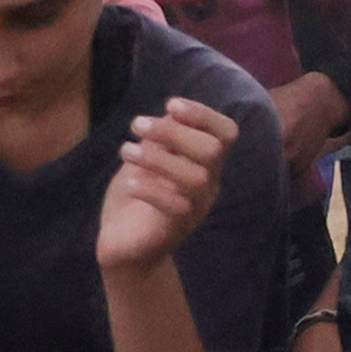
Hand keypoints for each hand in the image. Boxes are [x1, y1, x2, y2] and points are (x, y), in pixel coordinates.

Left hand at [97, 98, 239, 273]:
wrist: (124, 248)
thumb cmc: (137, 198)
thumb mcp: (146, 159)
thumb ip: (162, 138)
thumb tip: (172, 109)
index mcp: (204, 165)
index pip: (226, 134)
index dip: (204, 114)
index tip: (170, 104)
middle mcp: (207, 186)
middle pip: (212, 151)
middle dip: (173, 131)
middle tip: (136, 125)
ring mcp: (194, 209)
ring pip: (195, 178)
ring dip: (157, 158)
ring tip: (126, 151)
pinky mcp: (174, 230)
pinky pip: (175, 207)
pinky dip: (151, 190)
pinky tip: (130, 184)